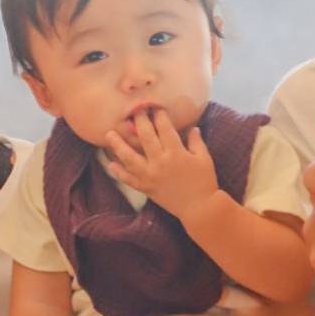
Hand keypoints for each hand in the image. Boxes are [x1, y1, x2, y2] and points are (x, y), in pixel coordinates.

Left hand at [104, 110, 217, 225]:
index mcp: (176, 153)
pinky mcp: (146, 188)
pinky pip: (129, 179)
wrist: (199, 208)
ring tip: (109, 134)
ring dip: (119, 145)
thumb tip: (193, 128)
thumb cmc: (204, 181)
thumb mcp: (204, 159)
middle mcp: (160, 162)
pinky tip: (111, 164)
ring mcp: (151, 176)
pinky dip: (119, 172)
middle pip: (146, 137)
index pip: (165, 128)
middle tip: (134, 111)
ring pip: (130, 158)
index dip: (159, 116)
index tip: (155, 107)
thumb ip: (196, 142)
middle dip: (139, 122)